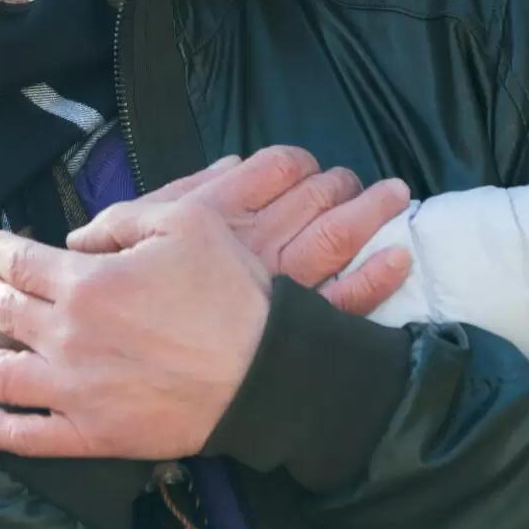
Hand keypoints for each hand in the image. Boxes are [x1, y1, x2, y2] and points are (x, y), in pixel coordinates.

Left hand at [0, 202, 269, 460]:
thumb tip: (76, 237)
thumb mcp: (184, 222)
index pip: (18, 261)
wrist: (266, 373)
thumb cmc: (231, 292)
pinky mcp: (92, 436)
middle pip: (5, 311)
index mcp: (86, 282)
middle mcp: (67, 336)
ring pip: (0, 375)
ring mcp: (75, 391)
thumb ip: (120, 219)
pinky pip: (26, 437)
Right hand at [102, 147, 413, 312]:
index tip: (309, 167)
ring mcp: (284, 285)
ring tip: (394, 196)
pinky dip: (378, 277)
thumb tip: (233, 164)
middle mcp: (257, 242)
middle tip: (353, 182)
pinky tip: (399, 257)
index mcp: (221, 214)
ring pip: (338, 236)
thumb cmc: (130, 297)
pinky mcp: (302, 328)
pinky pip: (348, 300)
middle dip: (341, 182)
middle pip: (315, 197)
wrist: (135, 366)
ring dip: (372, 211)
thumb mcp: (130, 232)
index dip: (300, 163)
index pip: (275, 168)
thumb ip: (180, 194)